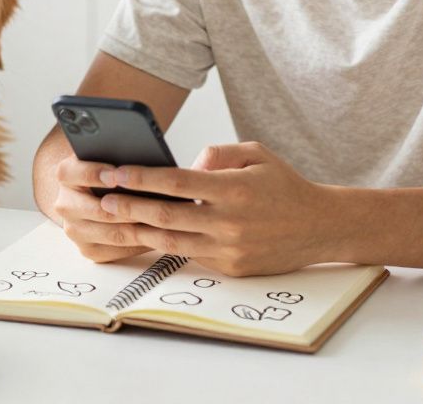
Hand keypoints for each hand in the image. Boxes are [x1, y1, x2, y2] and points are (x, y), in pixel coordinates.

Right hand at [52, 155, 151, 262]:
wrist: (91, 193)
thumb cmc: (108, 170)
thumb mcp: (109, 155)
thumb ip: (120, 153)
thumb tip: (147, 147)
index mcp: (66, 174)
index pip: (77, 173)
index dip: (96, 174)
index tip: (116, 176)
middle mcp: (65, 204)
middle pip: (98, 210)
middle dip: (129, 208)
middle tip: (155, 205)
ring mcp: (75, 229)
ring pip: (113, 233)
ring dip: (141, 229)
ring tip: (166, 222)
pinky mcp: (88, 249)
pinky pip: (119, 250)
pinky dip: (141, 243)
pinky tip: (160, 234)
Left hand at [98, 142, 329, 276]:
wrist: (319, 227)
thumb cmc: (283, 185)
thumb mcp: (256, 153)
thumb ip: (217, 154)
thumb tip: (184, 168)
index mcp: (233, 189)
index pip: (176, 182)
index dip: (142, 178)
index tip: (116, 172)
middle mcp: (229, 223)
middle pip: (167, 216)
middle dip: (130, 207)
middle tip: (103, 199)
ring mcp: (229, 249)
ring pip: (173, 241)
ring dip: (140, 230)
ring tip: (115, 219)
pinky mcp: (231, 269)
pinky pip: (191, 254)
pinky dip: (167, 244)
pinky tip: (147, 233)